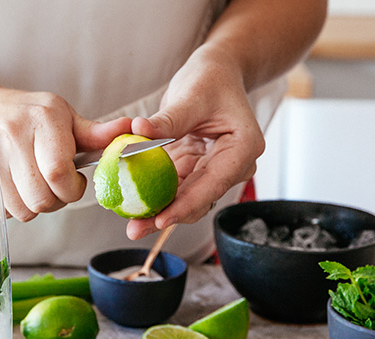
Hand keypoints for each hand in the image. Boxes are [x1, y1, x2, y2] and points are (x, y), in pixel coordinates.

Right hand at [0, 88, 131, 220]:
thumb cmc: (26, 116)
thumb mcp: (61, 116)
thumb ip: (96, 133)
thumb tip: (133, 130)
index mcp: (41, 119)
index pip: (59, 173)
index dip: (72, 189)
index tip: (74, 183)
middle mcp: (9, 136)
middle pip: (41, 200)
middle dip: (55, 200)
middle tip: (53, 185)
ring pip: (21, 212)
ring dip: (33, 206)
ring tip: (31, 183)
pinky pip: (0, 213)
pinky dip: (10, 207)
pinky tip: (10, 184)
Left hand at [128, 47, 264, 239]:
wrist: (216, 74)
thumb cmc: (212, 79)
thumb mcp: (192, 95)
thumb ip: (168, 119)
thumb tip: (138, 131)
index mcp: (243, 148)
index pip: (213, 184)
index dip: (187, 205)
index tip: (162, 219)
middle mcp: (232, 166)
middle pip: (198, 199)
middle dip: (167, 216)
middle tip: (136, 228)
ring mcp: (213, 170)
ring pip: (185, 198)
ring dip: (158, 210)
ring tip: (131, 223)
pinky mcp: (195, 169)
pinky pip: (174, 187)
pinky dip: (154, 194)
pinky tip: (132, 204)